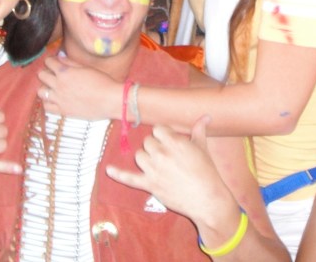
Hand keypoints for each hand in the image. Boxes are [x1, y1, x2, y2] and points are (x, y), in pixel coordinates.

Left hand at [38, 53, 120, 119]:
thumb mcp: (86, 68)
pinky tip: (54, 99)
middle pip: (41, 75)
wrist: (110, 100)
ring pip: (40, 91)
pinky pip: (46, 107)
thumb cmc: (102, 82)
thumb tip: (60, 57)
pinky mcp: (62, 111)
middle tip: (53, 74)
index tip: (54, 62)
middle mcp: (59, 85)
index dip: (51, 60)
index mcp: (65, 72)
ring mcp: (59, 99)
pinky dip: (48, 102)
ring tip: (52, 87)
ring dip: (45, 87)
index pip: (48, 62)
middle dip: (46, 72)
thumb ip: (70, 62)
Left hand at [106, 116, 229, 219]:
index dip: (163, 135)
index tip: (169, 141)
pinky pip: (129, 178)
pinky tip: (108, 169)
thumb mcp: (203, 147)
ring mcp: (153, 169)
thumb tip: (206, 116)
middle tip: (167, 155)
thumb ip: (200, 129)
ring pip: (139, 155)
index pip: (158, 129)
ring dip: (146, 158)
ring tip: (157, 163)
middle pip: (148, 141)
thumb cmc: (207, 172)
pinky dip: (117, 174)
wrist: (207, 199)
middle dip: (155, 146)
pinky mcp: (149, 185)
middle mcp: (161, 153)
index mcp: (174, 141)